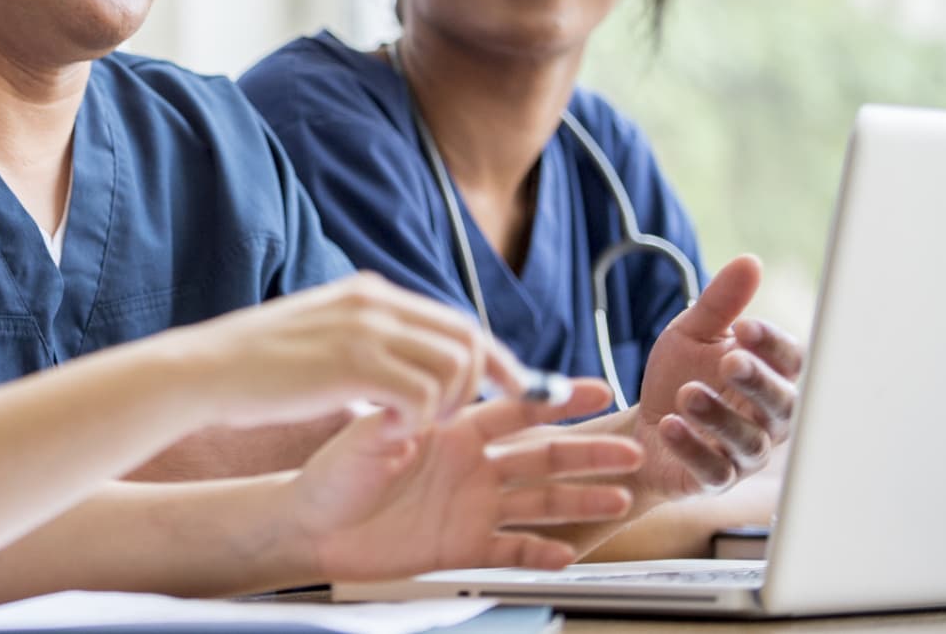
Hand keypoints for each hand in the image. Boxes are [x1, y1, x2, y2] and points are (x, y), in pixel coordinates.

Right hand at [189, 273, 534, 435]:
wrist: (206, 370)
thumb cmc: (257, 364)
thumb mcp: (320, 331)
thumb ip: (366, 337)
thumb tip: (407, 361)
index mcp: (368, 292)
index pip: (454, 318)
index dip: (491, 356)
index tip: (508, 386)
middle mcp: (374, 302)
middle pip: (467, 336)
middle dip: (488, 380)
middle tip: (471, 416)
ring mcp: (365, 330)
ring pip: (454, 366)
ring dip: (448, 404)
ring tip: (419, 426)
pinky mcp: (354, 364)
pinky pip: (421, 395)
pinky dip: (418, 420)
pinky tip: (392, 430)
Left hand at [294, 380, 641, 579]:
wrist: (314, 525)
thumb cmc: (333, 475)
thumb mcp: (364, 440)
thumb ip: (398, 423)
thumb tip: (418, 405)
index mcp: (453, 430)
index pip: (514, 409)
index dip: (555, 399)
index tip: (597, 391)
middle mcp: (471, 466)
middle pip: (541, 456)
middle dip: (587, 453)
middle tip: (630, 451)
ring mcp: (472, 506)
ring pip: (538, 502)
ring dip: (579, 501)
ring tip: (618, 499)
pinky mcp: (463, 546)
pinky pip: (511, 550)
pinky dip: (539, 553)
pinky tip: (567, 554)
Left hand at [634, 255, 803, 500]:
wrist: (641, 427)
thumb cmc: (679, 375)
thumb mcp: (691, 334)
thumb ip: (720, 304)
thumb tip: (750, 261)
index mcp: (771, 377)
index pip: (791, 363)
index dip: (773, 346)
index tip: (745, 327)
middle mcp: (769, 419)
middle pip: (781, 405)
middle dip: (759, 382)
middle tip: (731, 361)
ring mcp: (745, 453)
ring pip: (749, 441)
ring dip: (721, 417)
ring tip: (688, 393)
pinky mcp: (714, 478)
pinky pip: (714, 470)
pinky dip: (693, 449)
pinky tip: (670, 426)